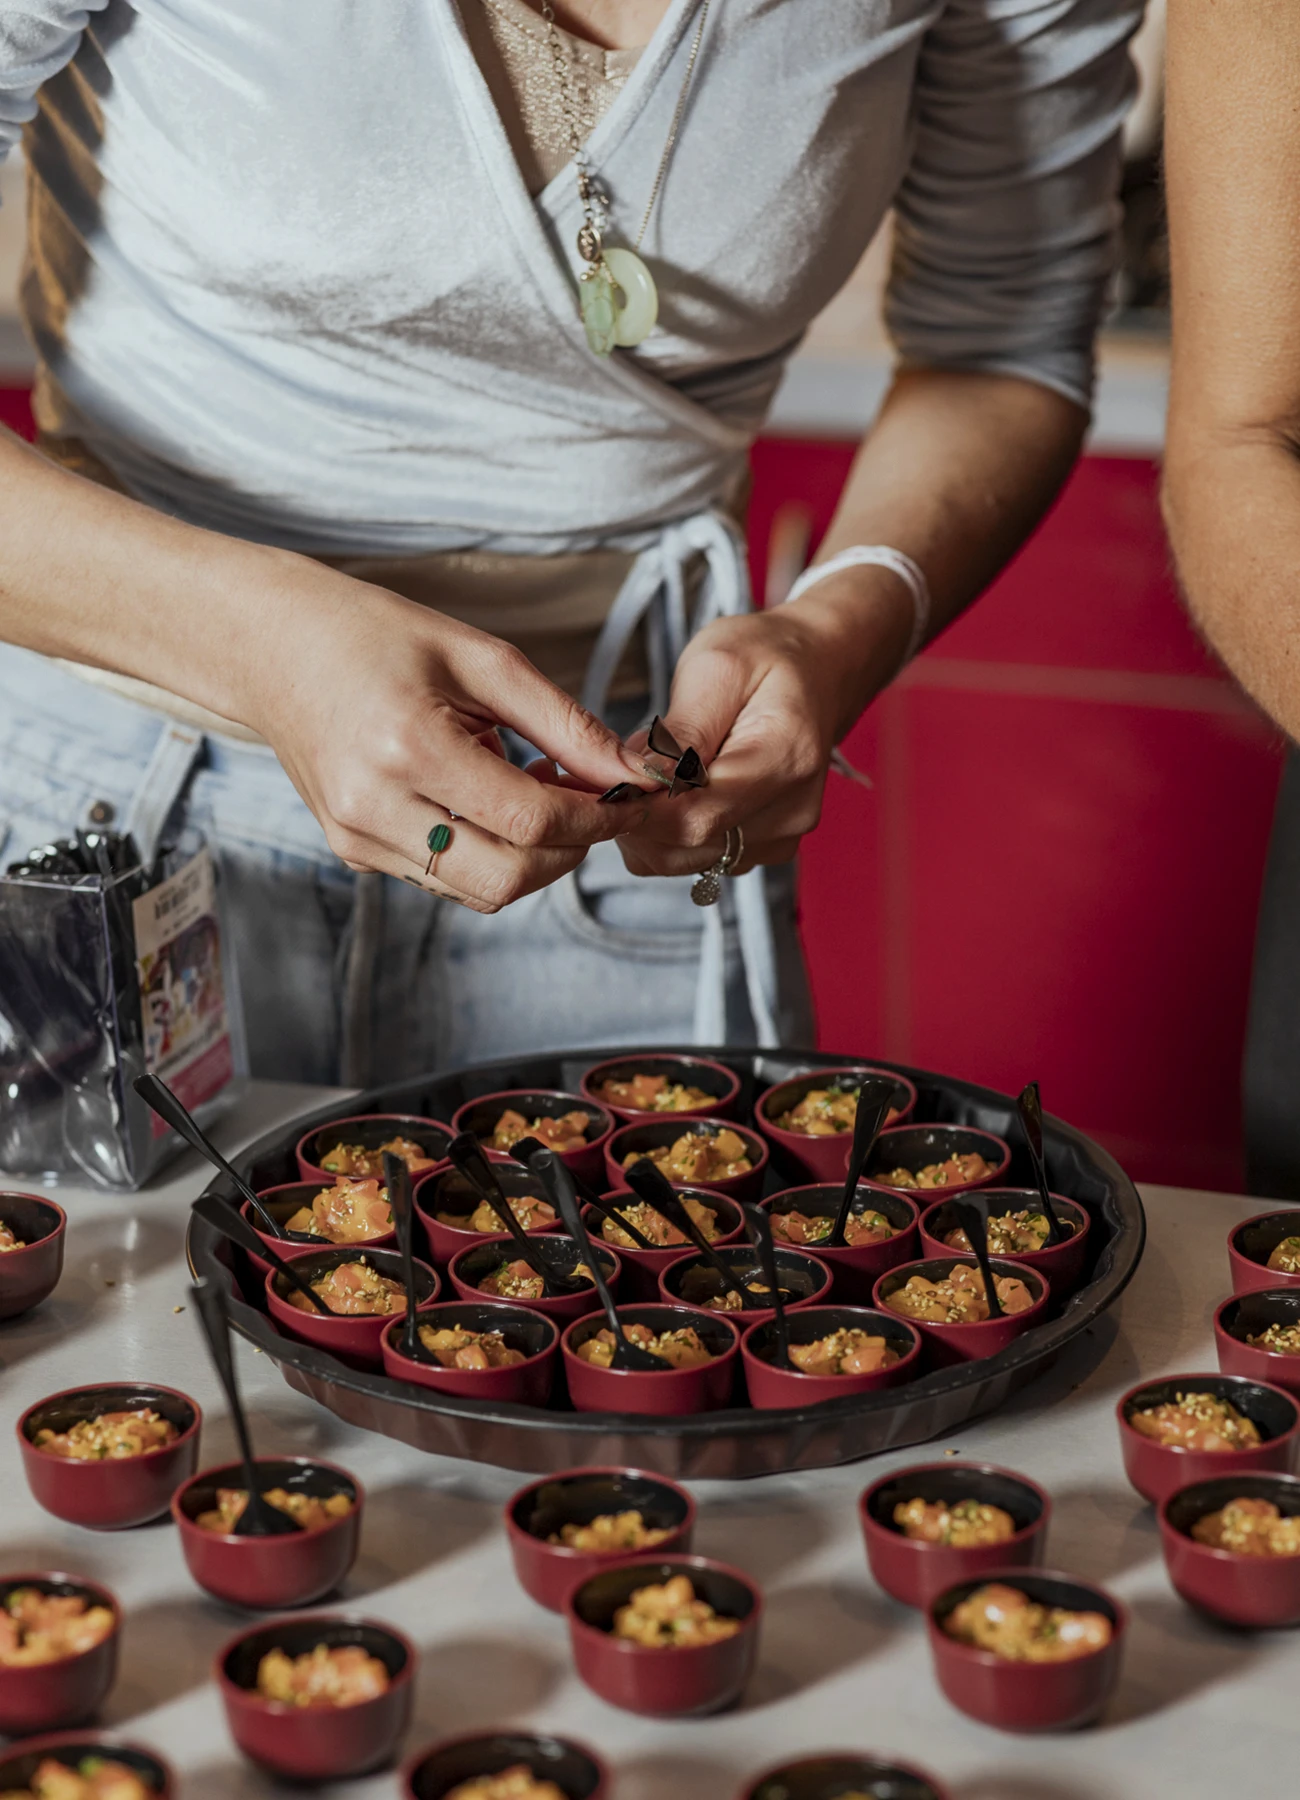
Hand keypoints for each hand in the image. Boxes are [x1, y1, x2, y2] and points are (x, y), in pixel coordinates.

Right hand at [242, 561, 652, 912]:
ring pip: (480, 891)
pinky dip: (486, 852)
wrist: (273, 647)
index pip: (529, 822)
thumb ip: (563, 723)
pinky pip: (445, 878)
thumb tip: (630, 775)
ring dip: (530, 856)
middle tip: (586, 800)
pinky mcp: (353, 852)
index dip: (594, 818)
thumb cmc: (376, 635)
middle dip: (568, 850)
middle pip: (508, 878)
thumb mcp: (481, 659)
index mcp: (408, 748)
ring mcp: (357, 839)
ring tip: (533, 791)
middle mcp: (374, 807)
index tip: (626, 795)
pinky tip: (484, 800)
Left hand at [614, 570, 912, 877]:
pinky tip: (675, 787)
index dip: (640, 810)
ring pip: (683, 859)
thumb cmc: (765, 658)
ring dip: (651, 822)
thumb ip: (681, 733)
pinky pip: (697, 857)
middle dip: (639, 813)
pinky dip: (670, 829)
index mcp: (786, 760)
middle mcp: (791, 812)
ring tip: (656, 767)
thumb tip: (643, 783)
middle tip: (626, 762)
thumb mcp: (716, 669)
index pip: (698, 819)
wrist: (818, 668)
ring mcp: (781, 837)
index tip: (606, 781)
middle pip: (687, 847)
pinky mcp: (764, 847)